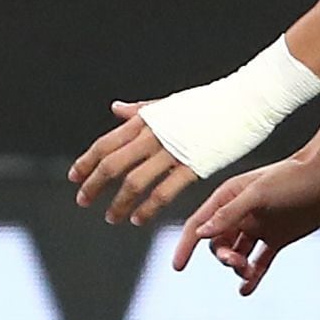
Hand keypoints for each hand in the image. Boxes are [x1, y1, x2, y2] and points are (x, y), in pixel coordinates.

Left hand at [70, 104, 206, 225]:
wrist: (245, 100)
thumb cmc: (209, 102)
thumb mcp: (169, 103)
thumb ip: (140, 111)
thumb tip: (115, 109)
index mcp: (145, 120)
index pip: (105, 144)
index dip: (86, 162)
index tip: (75, 177)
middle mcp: (153, 135)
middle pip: (112, 164)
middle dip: (93, 185)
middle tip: (83, 201)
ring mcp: (173, 151)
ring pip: (134, 182)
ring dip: (118, 203)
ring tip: (111, 217)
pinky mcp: (194, 166)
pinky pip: (163, 192)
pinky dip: (147, 209)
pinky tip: (138, 219)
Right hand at [173, 154, 319, 291]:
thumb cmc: (293, 177)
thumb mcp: (258, 193)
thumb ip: (230, 213)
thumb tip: (202, 232)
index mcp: (229, 197)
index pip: (199, 224)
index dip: (186, 245)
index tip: (178, 266)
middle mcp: (241, 214)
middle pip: (218, 244)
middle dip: (223, 257)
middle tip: (237, 263)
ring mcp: (258, 227)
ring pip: (238, 255)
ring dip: (238, 268)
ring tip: (248, 273)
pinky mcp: (277, 239)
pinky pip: (260, 262)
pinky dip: (253, 277)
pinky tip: (246, 290)